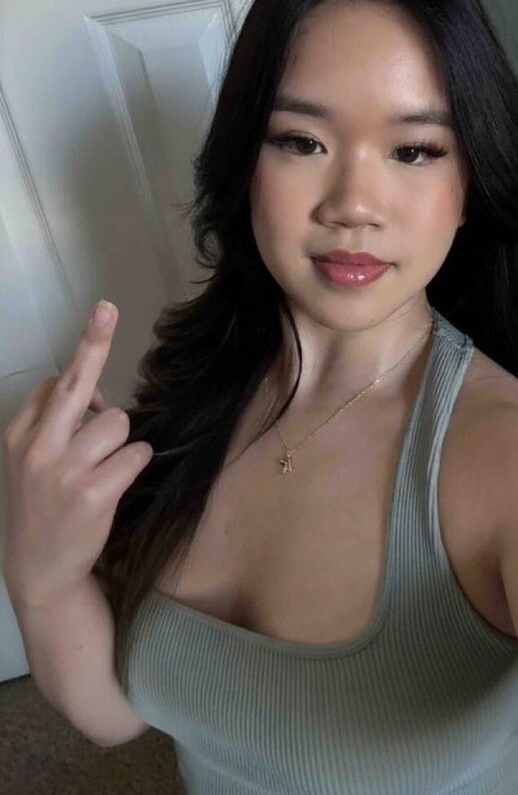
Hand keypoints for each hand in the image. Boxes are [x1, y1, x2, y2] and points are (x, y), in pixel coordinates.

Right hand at [1, 302, 152, 607]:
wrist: (40, 572)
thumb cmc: (43, 508)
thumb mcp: (29, 463)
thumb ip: (53, 424)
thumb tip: (92, 391)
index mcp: (18, 435)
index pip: (54, 383)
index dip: (81, 376)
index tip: (102, 316)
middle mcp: (37, 448)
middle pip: (75, 383)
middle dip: (94, 342)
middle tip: (107, 308)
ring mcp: (64, 471)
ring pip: (118, 422)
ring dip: (121, 442)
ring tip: (101, 471)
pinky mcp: (93, 494)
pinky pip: (136, 453)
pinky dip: (134, 463)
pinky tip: (115, 485)